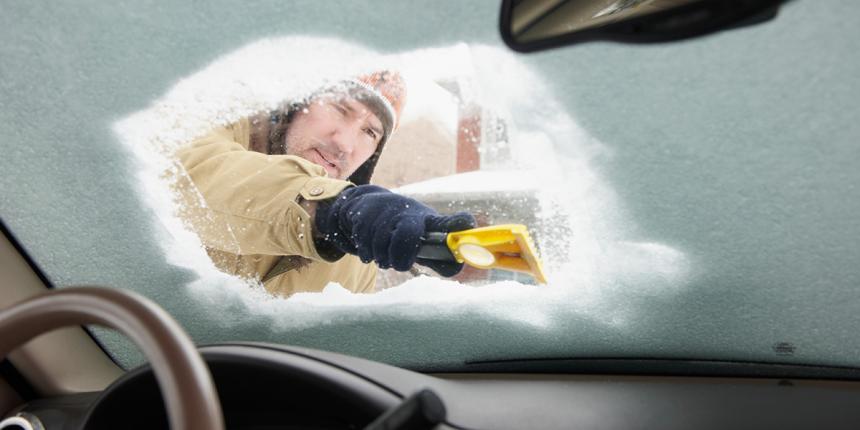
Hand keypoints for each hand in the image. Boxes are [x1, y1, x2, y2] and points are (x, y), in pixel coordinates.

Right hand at [315, 185, 475, 275]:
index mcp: (429, 221)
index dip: (458, 224)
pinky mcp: (365, 216)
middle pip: (407, 236)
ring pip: (383, 247)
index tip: (467, 224)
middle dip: (401, 257)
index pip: (448, 222)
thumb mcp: (423, 238)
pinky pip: (366, 247)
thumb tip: (454, 269)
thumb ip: (438, 257)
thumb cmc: (405, 228)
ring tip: (385, 254)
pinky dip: (368, 254)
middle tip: (399, 264)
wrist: (370, 207)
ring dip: (383, 258)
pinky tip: (372, 247)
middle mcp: (409, 212)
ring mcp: (386, 212)